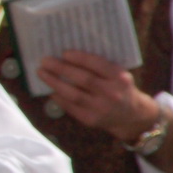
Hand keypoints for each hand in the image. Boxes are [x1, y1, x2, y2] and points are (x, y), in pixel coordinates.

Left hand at [37, 51, 158, 142]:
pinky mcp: (91, 120)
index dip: (80, 58)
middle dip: (61, 69)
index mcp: (120, 78)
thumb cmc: (119, 88)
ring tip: (42, 72)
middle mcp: (112, 93)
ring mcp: (101, 108)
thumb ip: (100, 66)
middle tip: (45, 61)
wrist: (131, 115)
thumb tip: (67, 54)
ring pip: (73, 94)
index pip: (99, 65)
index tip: (64, 53)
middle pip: (83, 79)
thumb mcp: (118, 74)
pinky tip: (50, 90)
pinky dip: (58, 97)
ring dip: (54, 82)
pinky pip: (70, 107)